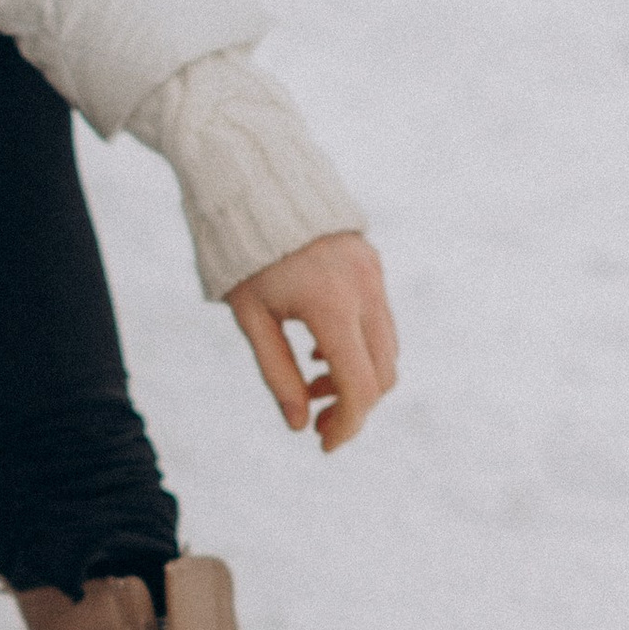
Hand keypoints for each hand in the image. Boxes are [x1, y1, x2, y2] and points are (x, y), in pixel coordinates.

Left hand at [226, 231, 400, 452]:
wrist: (256, 183)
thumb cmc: (241, 254)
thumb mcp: (250, 319)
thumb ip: (277, 373)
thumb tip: (300, 424)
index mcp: (331, 305)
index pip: (359, 386)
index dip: (347, 425)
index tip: (324, 446)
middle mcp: (363, 290)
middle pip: (383, 373)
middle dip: (355, 407)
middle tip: (317, 423)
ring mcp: (373, 274)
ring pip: (387, 348)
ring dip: (359, 378)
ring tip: (314, 383)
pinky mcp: (373, 264)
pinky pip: (381, 320)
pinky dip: (360, 347)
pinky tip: (320, 349)